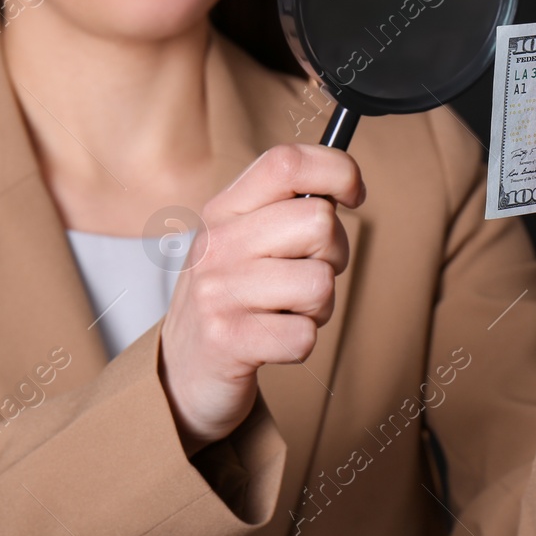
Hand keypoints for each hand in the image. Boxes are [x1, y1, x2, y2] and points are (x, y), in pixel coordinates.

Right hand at [158, 143, 362, 454]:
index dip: (337, 170)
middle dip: (332, 255)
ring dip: (319, 306)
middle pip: (319, 221)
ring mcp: (218, 291)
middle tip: (306, 274)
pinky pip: (305, 335)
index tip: (354, 195)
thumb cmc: (233, 299)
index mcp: (224, 209)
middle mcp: (216, 243)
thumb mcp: (244, 241)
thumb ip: (285, 208)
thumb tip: (346, 184)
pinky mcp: (227, 340)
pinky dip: (301, 343)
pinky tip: (273, 342)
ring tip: (286, 312)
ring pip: (320, 282)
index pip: (287, 161)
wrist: (182, 373)